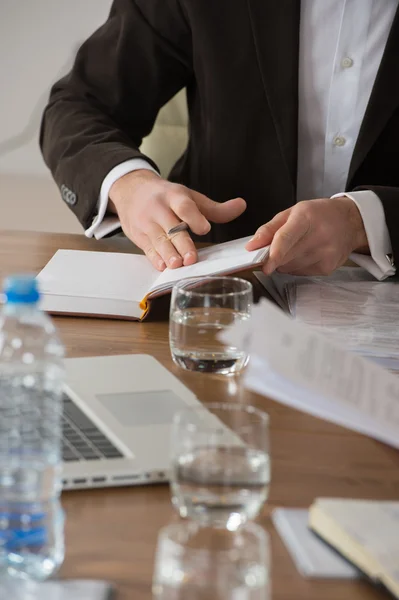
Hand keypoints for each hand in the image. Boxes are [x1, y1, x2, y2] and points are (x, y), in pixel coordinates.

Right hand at [109, 170, 245, 270]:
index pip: (184, 206)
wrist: (130, 189)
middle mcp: (159, 209)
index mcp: (174, 196)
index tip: (204, 229)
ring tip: (176, 265)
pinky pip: (147, 248)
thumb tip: (241, 206)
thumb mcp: (188, 196)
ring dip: (167, 254)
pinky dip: (154, 258)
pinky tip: (162, 266)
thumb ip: (214, 208)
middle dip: (181, 243)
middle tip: (191, 258)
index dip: (194, 217)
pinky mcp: (138, 235)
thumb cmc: (165, 196)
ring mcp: (146, 223)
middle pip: (171, 227)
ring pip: (158, 239)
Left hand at [246, 197, 368, 275]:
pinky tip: (303, 254)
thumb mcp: (292, 212)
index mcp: (307, 217)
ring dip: (284, 262)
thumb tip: (252, 246)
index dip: (274, 254)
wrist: (350, 223)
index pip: (287, 238)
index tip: (264, 265)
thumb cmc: (320, 214)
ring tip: (294, 248)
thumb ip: (270, 229)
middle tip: (270, 251)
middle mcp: (319, 236)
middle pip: (286, 256)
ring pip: (290, 267)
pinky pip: (300, 272)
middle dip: (273, 257)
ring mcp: (325, 254)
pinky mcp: (327, 268)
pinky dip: (295, 266)